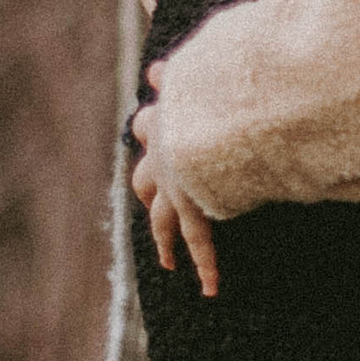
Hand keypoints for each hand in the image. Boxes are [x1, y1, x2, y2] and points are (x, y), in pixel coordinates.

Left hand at [131, 75, 219, 297]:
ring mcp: (174, 184)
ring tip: (168, 260)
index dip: (153, 129)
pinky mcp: (193, 205)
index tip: (153, 133)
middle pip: (144, 179)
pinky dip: (206, 266)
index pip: (150, 124)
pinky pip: (200, 242)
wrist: (212, 110)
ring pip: (161, 218)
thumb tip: (154, 71)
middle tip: (153, 205)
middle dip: (149, 192)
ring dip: (164, 239)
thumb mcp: (194, 72)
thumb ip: (175, 76)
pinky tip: (209, 289)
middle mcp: (162, 154)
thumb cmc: (215, 83)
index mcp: (165, 118)